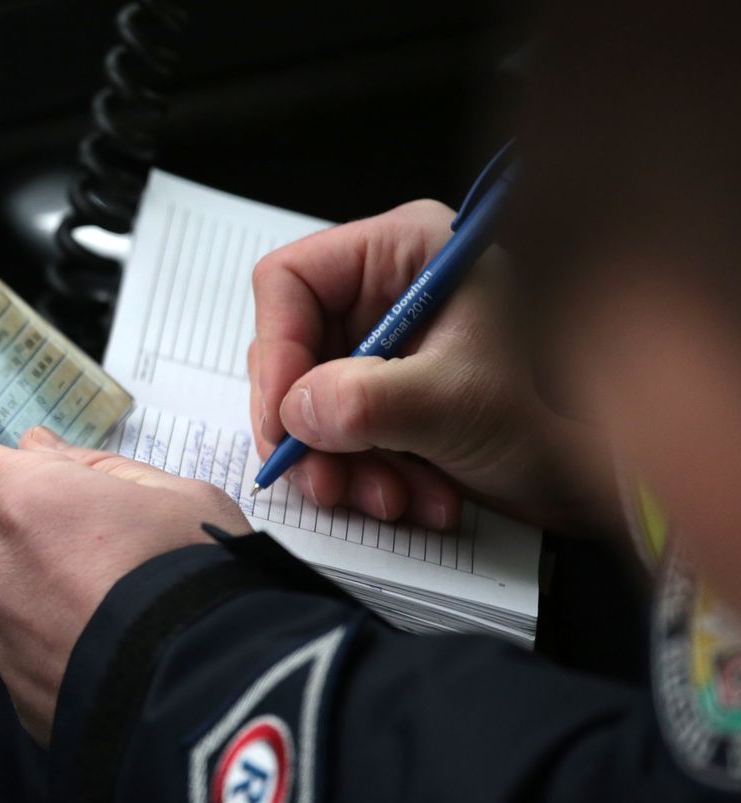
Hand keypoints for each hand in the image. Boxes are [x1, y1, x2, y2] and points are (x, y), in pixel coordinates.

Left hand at [0, 425, 250, 743]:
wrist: (215, 695)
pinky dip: (76, 656)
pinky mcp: (24, 700)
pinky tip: (129, 657)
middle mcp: (2, 575)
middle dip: (53, 546)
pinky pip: (42, 661)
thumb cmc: (201, 588)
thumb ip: (95, 467)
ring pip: (27, 606)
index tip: (30, 483)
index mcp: (31, 508)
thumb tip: (42, 451)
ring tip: (136, 619)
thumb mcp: (177, 495)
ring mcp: (9, 644)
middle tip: (126, 560)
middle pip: (8, 545)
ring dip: (68, 606)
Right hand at [249, 199, 616, 533]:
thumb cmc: (543, 416)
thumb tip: (294, 410)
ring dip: (336, 462)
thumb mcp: (454, 404)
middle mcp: (381, 290)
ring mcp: (374, 343)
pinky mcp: (373, 391)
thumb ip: (368, 401)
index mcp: (404, 251)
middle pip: (291, 349)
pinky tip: (407, 496)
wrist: (580, 476)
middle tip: (324, 479)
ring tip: (387, 498)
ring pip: (305, 400)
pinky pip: (329, 431)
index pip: (290, 281)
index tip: (283, 417)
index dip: (275, 349)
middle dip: (310, 426)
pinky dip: (356, 472)